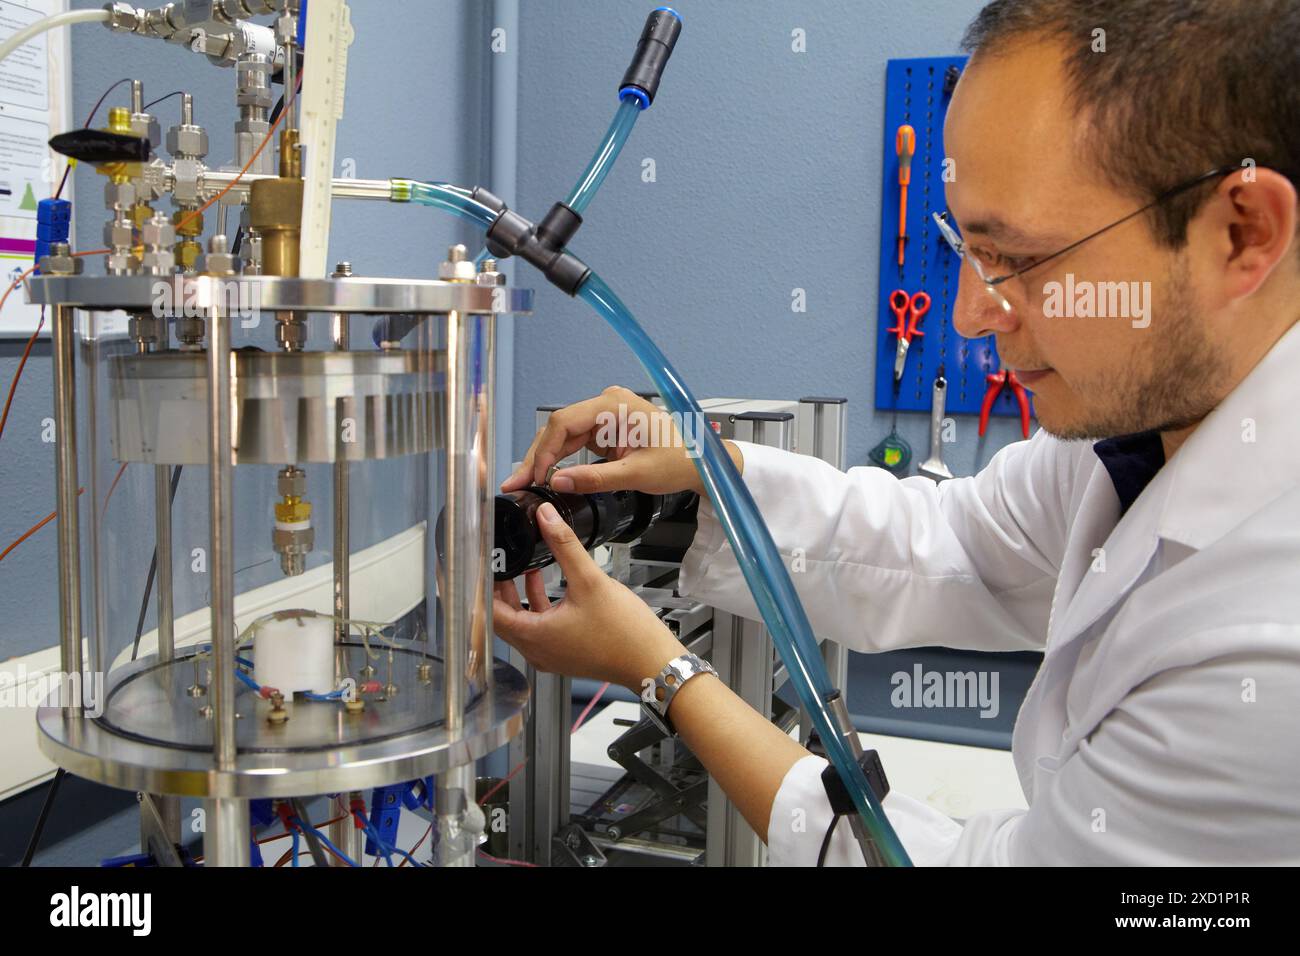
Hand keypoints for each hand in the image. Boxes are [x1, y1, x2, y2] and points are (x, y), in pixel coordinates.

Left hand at [492, 501, 685, 690]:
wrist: (651, 662)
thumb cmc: (625, 632)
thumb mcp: (590, 580)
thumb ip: (564, 545)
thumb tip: (545, 517)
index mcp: (535, 636)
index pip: (487, 613)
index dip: (479, 587)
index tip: (475, 566)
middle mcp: (536, 650)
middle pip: (499, 618)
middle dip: (495, 588)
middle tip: (493, 560)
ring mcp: (549, 654)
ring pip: (518, 622)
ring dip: (514, 596)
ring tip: (517, 566)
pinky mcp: (563, 653)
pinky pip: (536, 627)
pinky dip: (534, 605)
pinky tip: (542, 581)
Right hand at [500, 385, 742, 495]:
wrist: (701, 463)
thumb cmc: (680, 461)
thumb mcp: (636, 474)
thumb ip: (594, 478)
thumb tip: (558, 482)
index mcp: (614, 404)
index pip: (564, 422)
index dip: (543, 451)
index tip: (531, 476)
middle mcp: (606, 404)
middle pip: (559, 428)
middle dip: (538, 457)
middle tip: (516, 483)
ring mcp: (605, 415)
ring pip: (563, 436)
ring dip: (545, 460)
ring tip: (524, 483)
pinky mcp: (605, 429)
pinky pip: (575, 442)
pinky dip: (560, 460)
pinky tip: (545, 476)